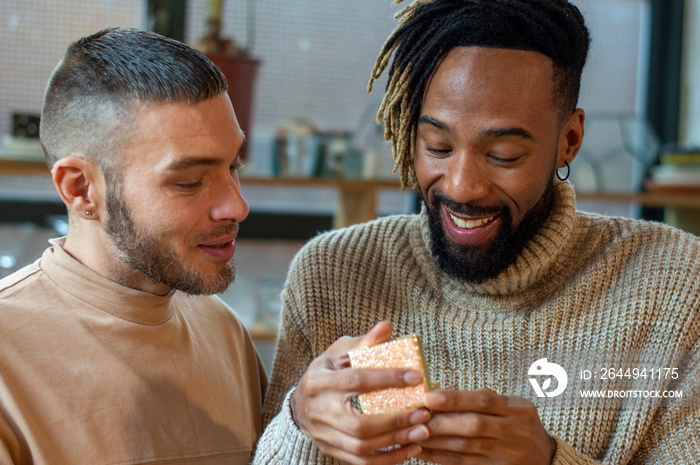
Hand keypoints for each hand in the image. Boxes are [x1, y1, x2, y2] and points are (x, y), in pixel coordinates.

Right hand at [291, 322, 432, 464]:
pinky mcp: (332, 451)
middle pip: (359, 423)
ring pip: (362, 446)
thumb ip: (364, 343)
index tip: (416, 377)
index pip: (357, 381)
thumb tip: (387, 326)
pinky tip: (411, 449)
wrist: (299, 404)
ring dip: (396, 441)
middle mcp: (319, 411)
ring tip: (423, 432)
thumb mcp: (339, 352)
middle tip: (423, 413)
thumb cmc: (326, 372)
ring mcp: (324, 435)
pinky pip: (362, 462)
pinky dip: (389, 459)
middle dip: (395, 420)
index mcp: (319, 381)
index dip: (387, 378)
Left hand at [415, 388, 554, 464]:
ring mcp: (506, 454)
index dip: (455, 398)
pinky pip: (463, 463)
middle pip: (474, 425)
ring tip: (413, 433)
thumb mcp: (511, 406)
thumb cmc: (518, 424)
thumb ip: (481, 399)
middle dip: (442, 421)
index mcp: (518, 409)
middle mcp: (515, 431)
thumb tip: (441, 393)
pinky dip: (440, 457)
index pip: (484, 400)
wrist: (544, 457)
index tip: (430, 396)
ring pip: (466, 447)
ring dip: (436, 441)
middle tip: (416, 416)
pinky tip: (422, 451)